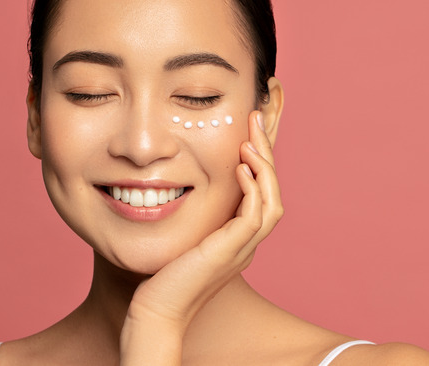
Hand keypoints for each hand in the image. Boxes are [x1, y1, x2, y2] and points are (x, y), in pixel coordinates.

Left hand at [120, 110, 283, 364]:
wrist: (155, 310)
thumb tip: (174, 179)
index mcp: (237, 236)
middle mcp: (246, 242)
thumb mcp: (180, 233)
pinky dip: (253, 189)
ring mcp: (241, 249)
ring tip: (252, 138)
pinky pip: (254, 217)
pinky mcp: (229, 253)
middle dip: (268, 152)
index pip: (260, 191)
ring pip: (272, 202)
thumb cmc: (161, 274)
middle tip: (259, 116)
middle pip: (273, 191)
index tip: (250, 126)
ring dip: (265, 167)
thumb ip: (189, 212)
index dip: (260, 159)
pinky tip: (240, 167)